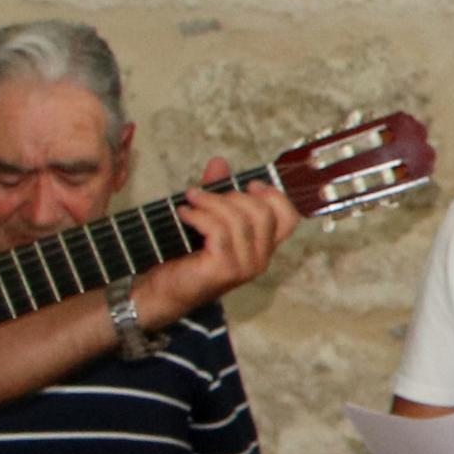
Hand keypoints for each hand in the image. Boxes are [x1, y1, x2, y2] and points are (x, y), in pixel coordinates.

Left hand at [145, 164, 301, 317]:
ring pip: (239, 219)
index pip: (289, 219)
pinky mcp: (225, 269)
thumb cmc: (187, 256)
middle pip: (263, 213)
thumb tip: (219, 162)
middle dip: (232, 195)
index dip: (274, 196)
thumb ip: (217, 192)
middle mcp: (260, 258)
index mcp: (262, 246)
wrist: (164, 290)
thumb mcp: (207, 218)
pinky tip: (184, 213)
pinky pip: (219, 231)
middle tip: (203, 193)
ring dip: (210, 202)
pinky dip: (199, 216)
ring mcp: (245, 266)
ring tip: (190, 199)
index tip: (249, 184)